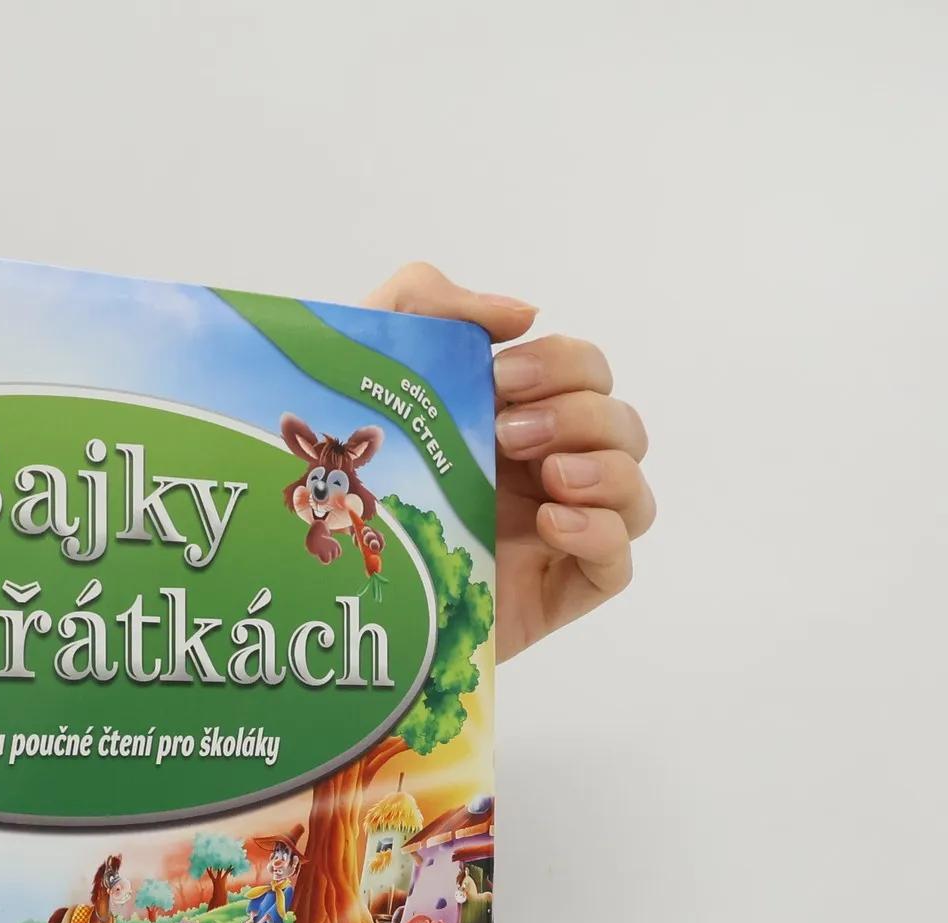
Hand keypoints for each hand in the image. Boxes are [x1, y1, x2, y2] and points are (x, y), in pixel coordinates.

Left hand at [364, 263, 653, 662]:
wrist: (313, 582)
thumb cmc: (338, 475)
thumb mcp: (362, 366)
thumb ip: (424, 302)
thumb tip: (525, 313)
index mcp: (514, 418)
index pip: (584, 372)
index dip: (562, 364)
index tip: (502, 377)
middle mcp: (542, 473)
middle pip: (620, 426)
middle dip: (579, 415)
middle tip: (505, 434)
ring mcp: (552, 535)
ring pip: (633, 492)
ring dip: (606, 469)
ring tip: (549, 476)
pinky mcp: (550, 594)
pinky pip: (618, 565)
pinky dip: (601, 534)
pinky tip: (553, 524)